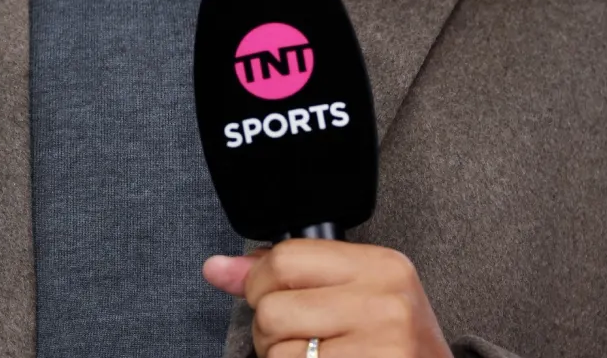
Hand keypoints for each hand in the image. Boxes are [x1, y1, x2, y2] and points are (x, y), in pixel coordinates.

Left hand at [203, 239, 454, 357]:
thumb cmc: (389, 337)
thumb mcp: (355, 291)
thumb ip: (287, 275)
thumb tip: (216, 268)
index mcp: (381, 265)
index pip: (286, 259)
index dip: (260, 283)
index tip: (270, 296)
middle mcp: (383, 300)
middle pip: (273, 309)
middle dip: (268, 330)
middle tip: (300, 336)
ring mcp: (378, 344)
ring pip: (277, 351)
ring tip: (317, 355)